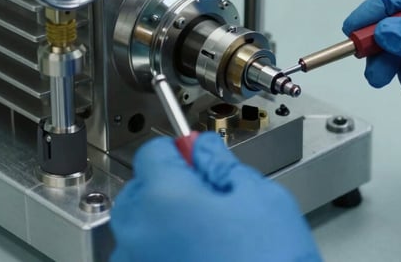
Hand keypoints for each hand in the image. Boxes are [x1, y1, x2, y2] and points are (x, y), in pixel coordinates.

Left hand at [110, 132, 321, 261]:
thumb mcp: (262, 197)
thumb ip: (223, 164)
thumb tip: (204, 149)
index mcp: (164, 198)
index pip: (153, 151)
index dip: (180, 151)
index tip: (198, 159)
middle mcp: (138, 234)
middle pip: (141, 189)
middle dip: (170, 187)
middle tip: (212, 199)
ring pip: (141, 228)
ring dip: (165, 223)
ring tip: (210, 236)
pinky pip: (145, 258)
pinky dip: (164, 253)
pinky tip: (200, 258)